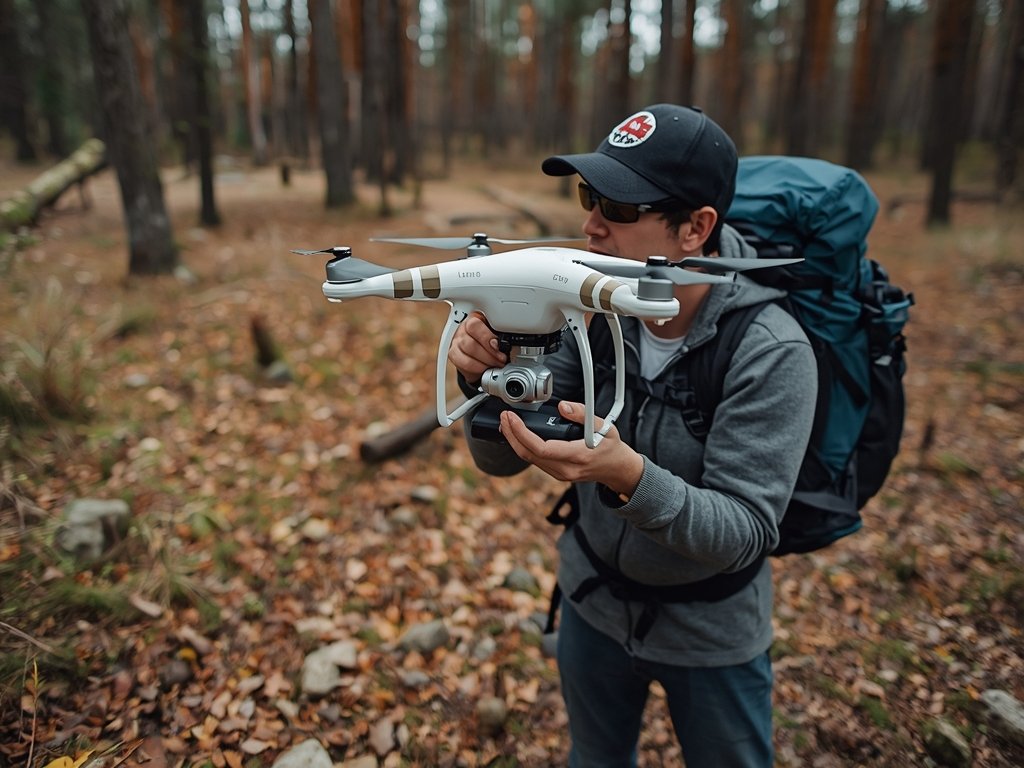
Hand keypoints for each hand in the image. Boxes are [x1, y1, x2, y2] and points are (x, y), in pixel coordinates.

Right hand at [448, 312, 506, 382]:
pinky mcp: (454, 355)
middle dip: (490, 354)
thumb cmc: (492, 338)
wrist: (483, 350)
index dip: (487, 337)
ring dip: (485, 362)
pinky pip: (464, 364)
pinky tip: (487, 369)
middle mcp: (463, 329)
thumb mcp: (499, 332)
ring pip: (467, 355)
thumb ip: (502, 335)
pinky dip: (478, 369)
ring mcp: (456, 342)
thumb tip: (510, 346)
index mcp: (475, 318)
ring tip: (497, 365)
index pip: (474, 325)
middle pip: (470, 343)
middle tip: (502, 359)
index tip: (499, 345)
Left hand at [499, 400, 643, 497]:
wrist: (617, 469)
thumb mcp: (604, 426)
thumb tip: (562, 406)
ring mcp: (559, 474)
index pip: (542, 448)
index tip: (512, 418)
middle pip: (528, 455)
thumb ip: (583, 414)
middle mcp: (565, 469)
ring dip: (514, 440)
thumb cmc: (611, 447)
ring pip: (528, 459)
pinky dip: (522, 446)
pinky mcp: (556, 473)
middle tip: (505, 416)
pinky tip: (518, 434)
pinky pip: (534, 460)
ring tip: (507, 422)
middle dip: (512, 435)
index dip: (522, 433)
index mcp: (577, 456)